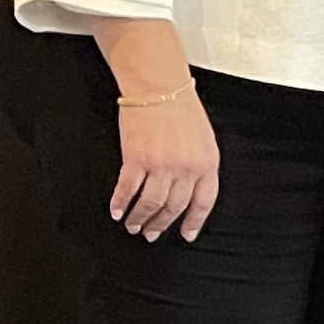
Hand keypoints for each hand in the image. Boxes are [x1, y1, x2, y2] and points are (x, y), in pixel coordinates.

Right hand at [112, 91, 220, 241]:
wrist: (160, 88)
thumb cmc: (182, 109)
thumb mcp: (204, 139)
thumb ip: (199, 165)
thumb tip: (189, 189)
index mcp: (207, 163)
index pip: (203, 202)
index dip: (194, 222)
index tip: (186, 234)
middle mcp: (186, 168)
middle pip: (174, 207)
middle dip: (162, 224)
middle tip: (151, 233)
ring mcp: (160, 165)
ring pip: (150, 204)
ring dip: (140, 218)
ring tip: (133, 226)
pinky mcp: (136, 159)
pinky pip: (128, 189)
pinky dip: (121, 203)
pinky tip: (117, 211)